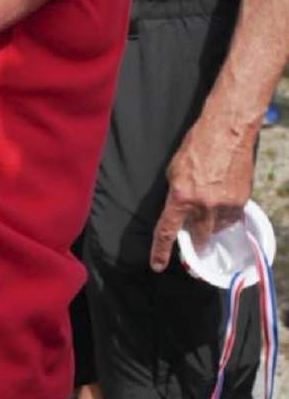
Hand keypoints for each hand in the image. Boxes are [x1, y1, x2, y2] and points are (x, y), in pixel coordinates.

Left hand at [149, 111, 254, 271]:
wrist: (226, 132)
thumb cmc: (196, 146)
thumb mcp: (175, 170)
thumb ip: (176, 194)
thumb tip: (180, 212)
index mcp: (181, 196)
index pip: (167, 231)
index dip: (161, 251)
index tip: (158, 266)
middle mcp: (203, 205)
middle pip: (198, 237)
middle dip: (196, 240)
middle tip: (195, 238)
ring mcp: (224, 205)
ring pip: (216, 229)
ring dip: (211, 224)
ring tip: (211, 203)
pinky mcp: (240, 202)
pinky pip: (231, 218)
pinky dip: (226, 214)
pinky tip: (223, 198)